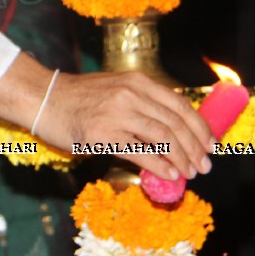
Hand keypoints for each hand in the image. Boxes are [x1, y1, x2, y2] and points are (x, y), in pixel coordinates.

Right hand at [37, 70, 214, 180]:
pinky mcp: (102, 134)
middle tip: (204, 165)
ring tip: (190, 172)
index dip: (200, 127)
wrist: (44, 98)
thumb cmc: (79, 97)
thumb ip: (142, 104)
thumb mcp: (116, 89)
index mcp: (137, 81)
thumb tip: (172, 133)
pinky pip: (140, 152)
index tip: (210, 144)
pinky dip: (160, 165)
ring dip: (182, 159)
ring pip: (163, 138)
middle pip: (175, 123)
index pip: (180, 105)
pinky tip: (169, 174)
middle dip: (195, 147)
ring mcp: (116, 114)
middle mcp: (130, 94)